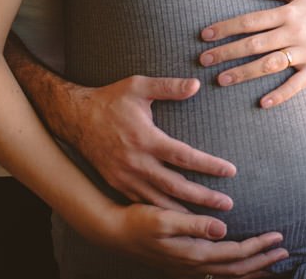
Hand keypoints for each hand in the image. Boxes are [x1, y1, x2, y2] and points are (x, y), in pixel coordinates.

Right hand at [55, 75, 237, 211]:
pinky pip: (142, 202)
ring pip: (159, 200)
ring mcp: (125, 176)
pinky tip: (175, 220)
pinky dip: (160, 212)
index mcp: (146, 139)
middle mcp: (137, 162)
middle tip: (228, 204)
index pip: (185, 156)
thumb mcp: (138, 86)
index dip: (209, 165)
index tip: (230, 171)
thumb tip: (196, 85)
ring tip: (207, 221)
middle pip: (177, 186)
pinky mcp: (117, 184)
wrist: (75, 118)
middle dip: (204, 197)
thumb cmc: (110, 99)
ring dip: (184, 212)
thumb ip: (168, 86)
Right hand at [93, 203, 286, 276]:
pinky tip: (243, 264)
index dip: (259, 247)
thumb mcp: (165, 219)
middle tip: (285, 250)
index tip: (279, 237)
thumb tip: (223, 228)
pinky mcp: (184, 265)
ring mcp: (188, 269)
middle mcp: (193, 266)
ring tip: (272, 261)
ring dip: (253, 268)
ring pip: (228, 274)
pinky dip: (237, 270)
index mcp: (192, 254)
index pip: (235, 254)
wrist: (115, 233)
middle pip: (236, 269)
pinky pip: (219, 272)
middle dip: (263, 261)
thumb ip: (194, 224)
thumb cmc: (139, 221)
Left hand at [199, 0, 305, 107]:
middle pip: (255, 44)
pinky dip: (281, 94)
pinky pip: (297, 83)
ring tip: (222, 80)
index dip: (226, 27)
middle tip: (203, 60)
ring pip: (270, 64)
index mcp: (288, 12)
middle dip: (227, 52)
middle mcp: (295, 31)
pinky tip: (263, 103)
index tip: (205, 35)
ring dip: (245, 73)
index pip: (251, 21)